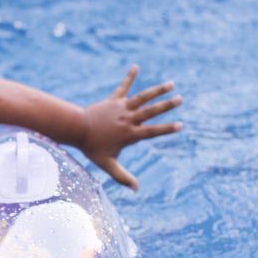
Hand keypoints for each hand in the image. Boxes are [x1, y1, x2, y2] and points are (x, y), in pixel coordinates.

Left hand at [80, 65, 182, 190]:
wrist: (76, 129)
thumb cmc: (92, 148)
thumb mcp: (108, 164)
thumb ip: (122, 177)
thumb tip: (136, 190)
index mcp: (130, 134)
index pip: (152, 131)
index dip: (166, 128)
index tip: (180, 125)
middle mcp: (128, 119)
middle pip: (150, 111)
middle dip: (166, 105)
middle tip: (180, 99)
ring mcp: (121, 108)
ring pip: (142, 97)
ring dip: (156, 90)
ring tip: (171, 84)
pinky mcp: (113, 99)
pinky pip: (123, 86)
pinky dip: (129, 77)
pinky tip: (135, 66)